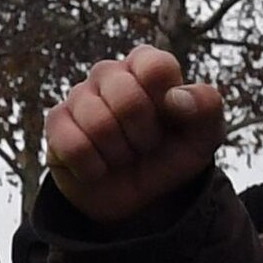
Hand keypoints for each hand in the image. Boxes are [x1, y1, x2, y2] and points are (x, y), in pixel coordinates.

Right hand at [38, 48, 227, 229]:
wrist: (139, 197)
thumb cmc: (172, 155)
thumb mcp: (204, 136)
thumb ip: (206, 107)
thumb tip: (175, 98)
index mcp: (147, 65)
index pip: (155, 65)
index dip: (165, 103)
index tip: (169, 120)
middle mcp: (109, 73)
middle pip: (126, 97)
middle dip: (143, 135)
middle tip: (145, 144)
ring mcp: (79, 96)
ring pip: (98, 124)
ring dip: (119, 154)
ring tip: (122, 156)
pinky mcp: (56, 124)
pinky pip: (73, 145)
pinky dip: (94, 168)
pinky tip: (99, 168)